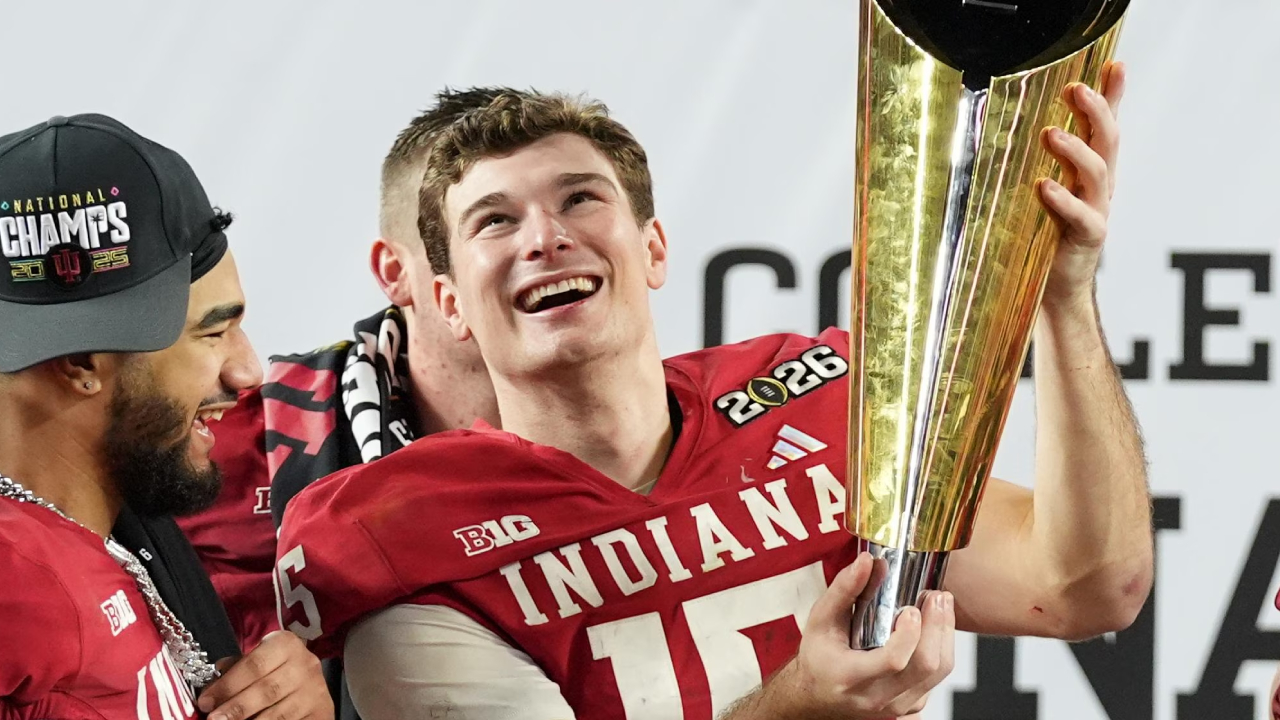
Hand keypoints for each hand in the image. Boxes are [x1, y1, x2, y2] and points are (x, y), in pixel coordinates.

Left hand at [197, 630, 332, 719]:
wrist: (308, 682)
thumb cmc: (275, 669)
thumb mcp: (257, 660)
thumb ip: (235, 671)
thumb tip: (210, 688)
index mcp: (286, 645)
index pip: (254, 665)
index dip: (228, 685)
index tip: (206, 702)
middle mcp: (305, 665)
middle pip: (266, 690)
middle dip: (236, 708)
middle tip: (214, 719)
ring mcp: (316, 690)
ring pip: (278, 713)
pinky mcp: (322, 711)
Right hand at [765, 553, 955, 718]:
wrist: (817, 697)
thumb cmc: (818, 659)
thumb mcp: (821, 621)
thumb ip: (843, 589)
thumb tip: (867, 562)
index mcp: (850, 677)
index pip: (892, 661)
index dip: (909, 634)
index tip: (911, 608)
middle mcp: (876, 697)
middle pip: (925, 666)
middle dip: (937, 626)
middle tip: (936, 596)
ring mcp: (896, 706)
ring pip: (937, 673)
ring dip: (945, 635)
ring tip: (941, 606)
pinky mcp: (910, 707)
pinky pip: (936, 680)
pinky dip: (941, 650)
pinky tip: (934, 629)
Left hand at [1038, 61, 1126, 309]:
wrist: (1054, 293)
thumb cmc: (1042, 239)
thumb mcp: (1040, 194)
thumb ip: (1033, 165)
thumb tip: (1008, 131)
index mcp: (1089, 173)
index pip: (1104, 127)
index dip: (1113, 96)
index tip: (1115, 64)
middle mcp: (1098, 187)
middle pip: (1107, 141)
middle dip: (1097, 111)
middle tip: (1076, 89)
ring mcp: (1095, 211)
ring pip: (1098, 173)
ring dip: (1075, 150)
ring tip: (1051, 135)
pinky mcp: (1087, 240)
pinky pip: (1081, 217)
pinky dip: (1063, 200)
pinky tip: (1046, 187)